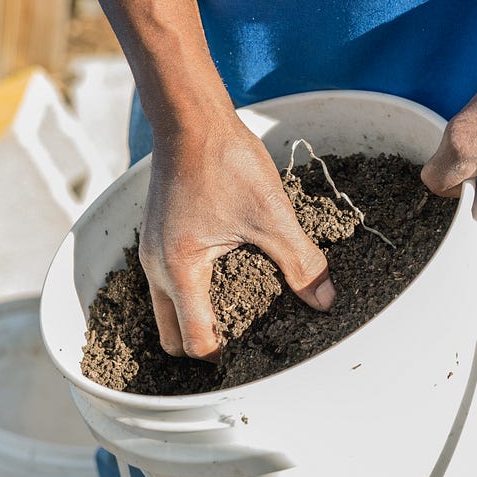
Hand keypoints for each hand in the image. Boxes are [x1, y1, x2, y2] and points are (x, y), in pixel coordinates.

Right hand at [139, 109, 335, 358]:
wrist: (191, 119)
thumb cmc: (225, 163)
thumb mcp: (271, 216)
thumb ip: (299, 263)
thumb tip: (325, 300)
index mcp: (180, 270)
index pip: (195, 341)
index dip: (224, 357)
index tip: (255, 355)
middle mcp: (156, 267)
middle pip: (171, 335)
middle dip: (203, 346)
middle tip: (243, 341)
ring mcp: (151, 250)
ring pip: (166, 308)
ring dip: (195, 319)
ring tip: (237, 313)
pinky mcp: (157, 234)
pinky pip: (166, 281)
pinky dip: (189, 293)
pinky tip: (224, 276)